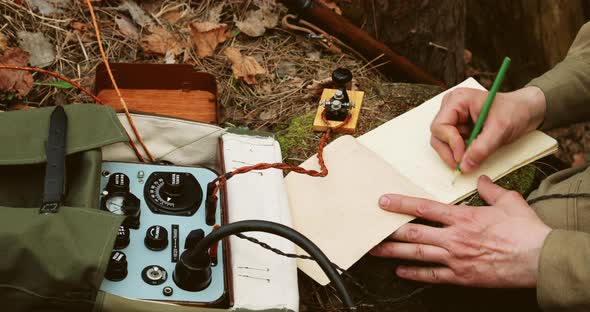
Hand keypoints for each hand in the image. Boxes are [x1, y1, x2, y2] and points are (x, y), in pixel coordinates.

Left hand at [370, 175, 550, 287]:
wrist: (540, 259)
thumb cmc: (526, 230)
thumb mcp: (509, 201)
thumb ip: (490, 190)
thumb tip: (481, 179)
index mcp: (463, 217)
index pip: (424, 207)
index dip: (401, 204)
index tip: (384, 201)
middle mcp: (454, 237)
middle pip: (414, 233)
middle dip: (389, 230)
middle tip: (371, 228)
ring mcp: (456, 258)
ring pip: (417, 254)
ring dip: (393, 252)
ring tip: (376, 250)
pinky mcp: (461, 276)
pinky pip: (432, 276)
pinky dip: (414, 273)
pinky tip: (400, 270)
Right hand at [431, 86, 545, 172]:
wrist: (526, 111)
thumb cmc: (515, 112)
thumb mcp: (500, 130)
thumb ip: (481, 149)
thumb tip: (465, 166)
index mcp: (457, 100)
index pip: (440, 126)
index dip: (450, 143)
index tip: (463, 157)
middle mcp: (451, 107)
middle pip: (438, 135)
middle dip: (450, 151)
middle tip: (463, 165)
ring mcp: (453, 117)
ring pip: (442, 141)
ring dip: (455, 153)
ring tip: (472, 156)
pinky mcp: (458, 127)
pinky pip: (451, 144)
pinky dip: (460, 152)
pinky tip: (474, 151)